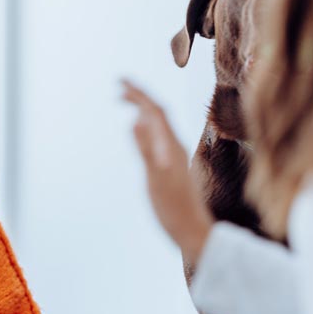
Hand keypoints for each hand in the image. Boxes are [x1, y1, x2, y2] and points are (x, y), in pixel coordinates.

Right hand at [120, 78, 213, 263]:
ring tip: (126, 102)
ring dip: (143, 109)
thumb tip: (136, 119)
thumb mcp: (155, 178)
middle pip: (158, 113)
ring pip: (159, 124)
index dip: (139, 93)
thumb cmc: (173, 208)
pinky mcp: (173, 166)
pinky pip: (159, 136)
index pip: (155, 111)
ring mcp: (175, 156)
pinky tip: (140, 130)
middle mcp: (175, 147)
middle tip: (119, 87)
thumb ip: (145, 149)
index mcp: (171, 146)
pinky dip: (146, 125)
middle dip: (140, 96)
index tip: (120, 82)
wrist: (193, 231)